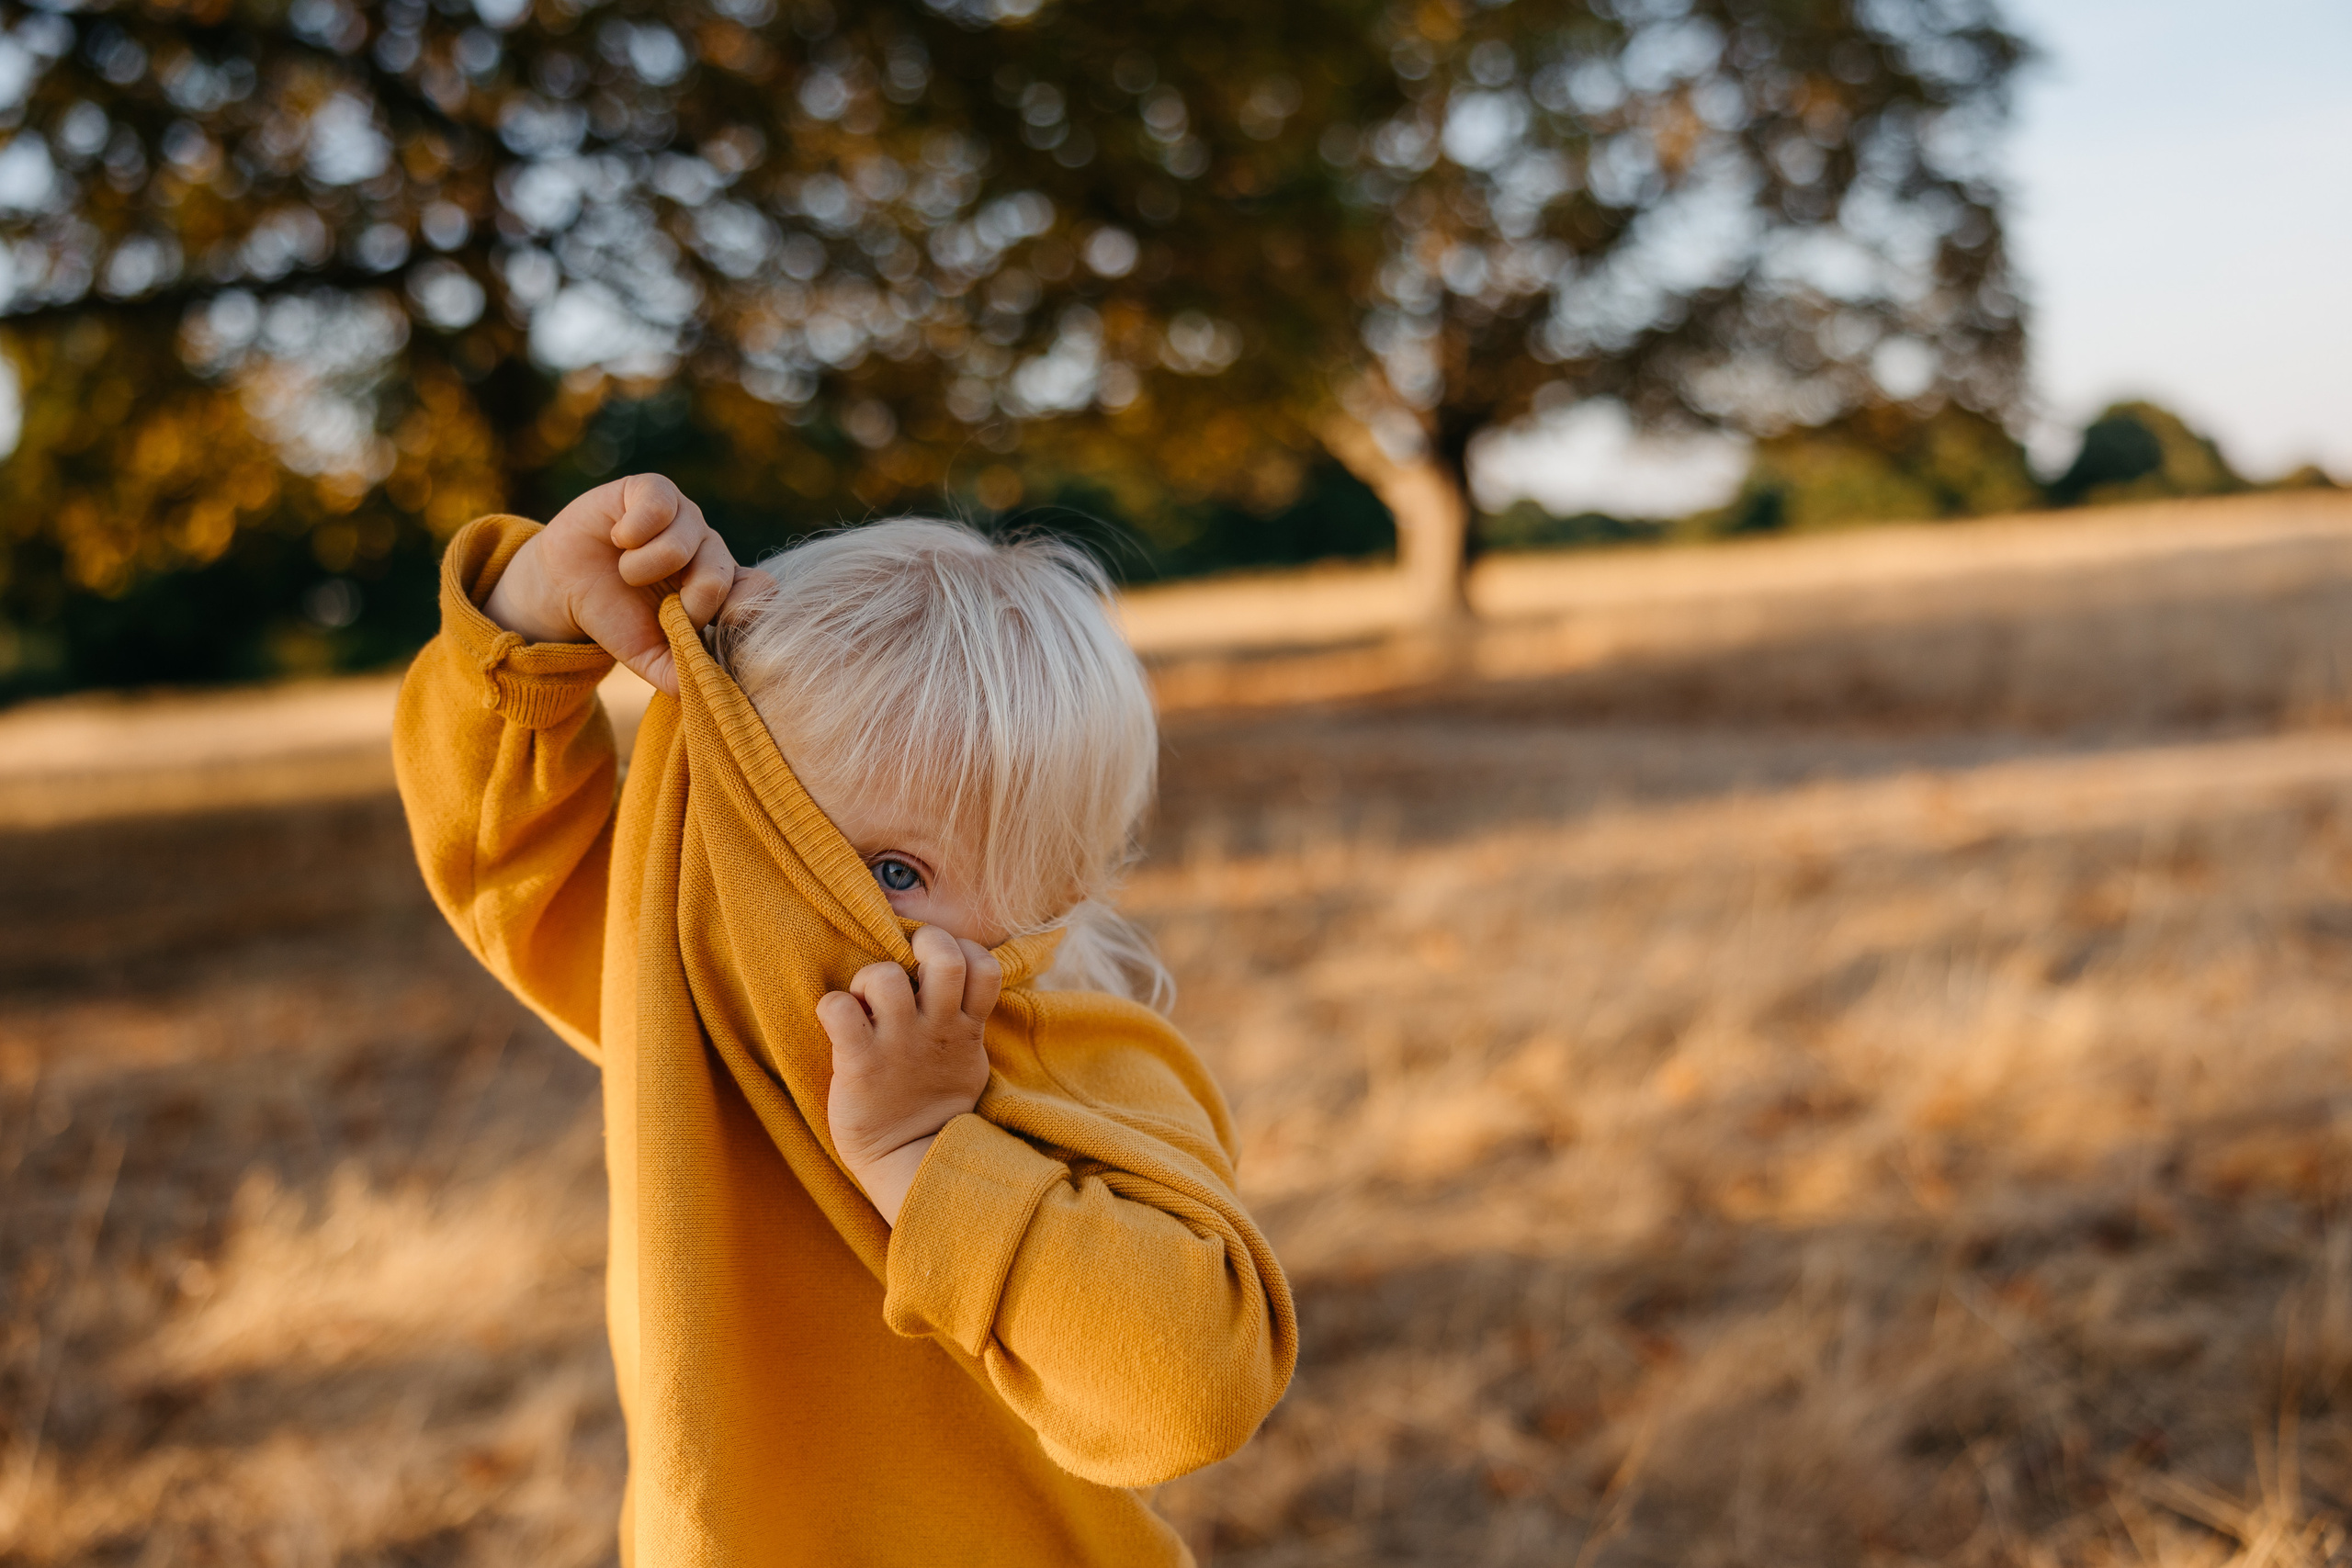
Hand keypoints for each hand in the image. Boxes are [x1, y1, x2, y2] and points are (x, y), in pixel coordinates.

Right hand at [480, 473, 736, 694]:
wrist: (563, 586)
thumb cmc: (615, 617)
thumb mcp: (647, 655)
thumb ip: (681, 674)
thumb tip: (715, 695)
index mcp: (719, 586)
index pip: (760, 590)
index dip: (747, 608)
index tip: (721, 625)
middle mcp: (708, 548)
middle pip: (719, 574)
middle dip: (686, 601)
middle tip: (660, 608)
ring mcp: (683, 516)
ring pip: (686, 542)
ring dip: (645, 567)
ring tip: (627, 572)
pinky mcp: (652, 489)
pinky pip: (660, 504)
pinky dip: (635, 530)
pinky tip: (619, 538)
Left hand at [819, 925, 1003, 1226]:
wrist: (910, 1160)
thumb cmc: (934, 1102)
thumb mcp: (966, 1058)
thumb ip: (965, 1017)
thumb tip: (962, 977)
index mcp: (964, 1027)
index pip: (985, 965)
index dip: (963, 949)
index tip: (939, 965)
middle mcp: (935, 1029)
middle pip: (945, 957)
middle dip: (922, 942)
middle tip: (906, 963)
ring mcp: (898, 1045)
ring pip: (886, 976)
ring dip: (870, 976)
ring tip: (864, 1000)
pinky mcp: (859, 1063)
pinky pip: (839, 1010)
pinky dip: (832, 1005)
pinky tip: (837, 1019)